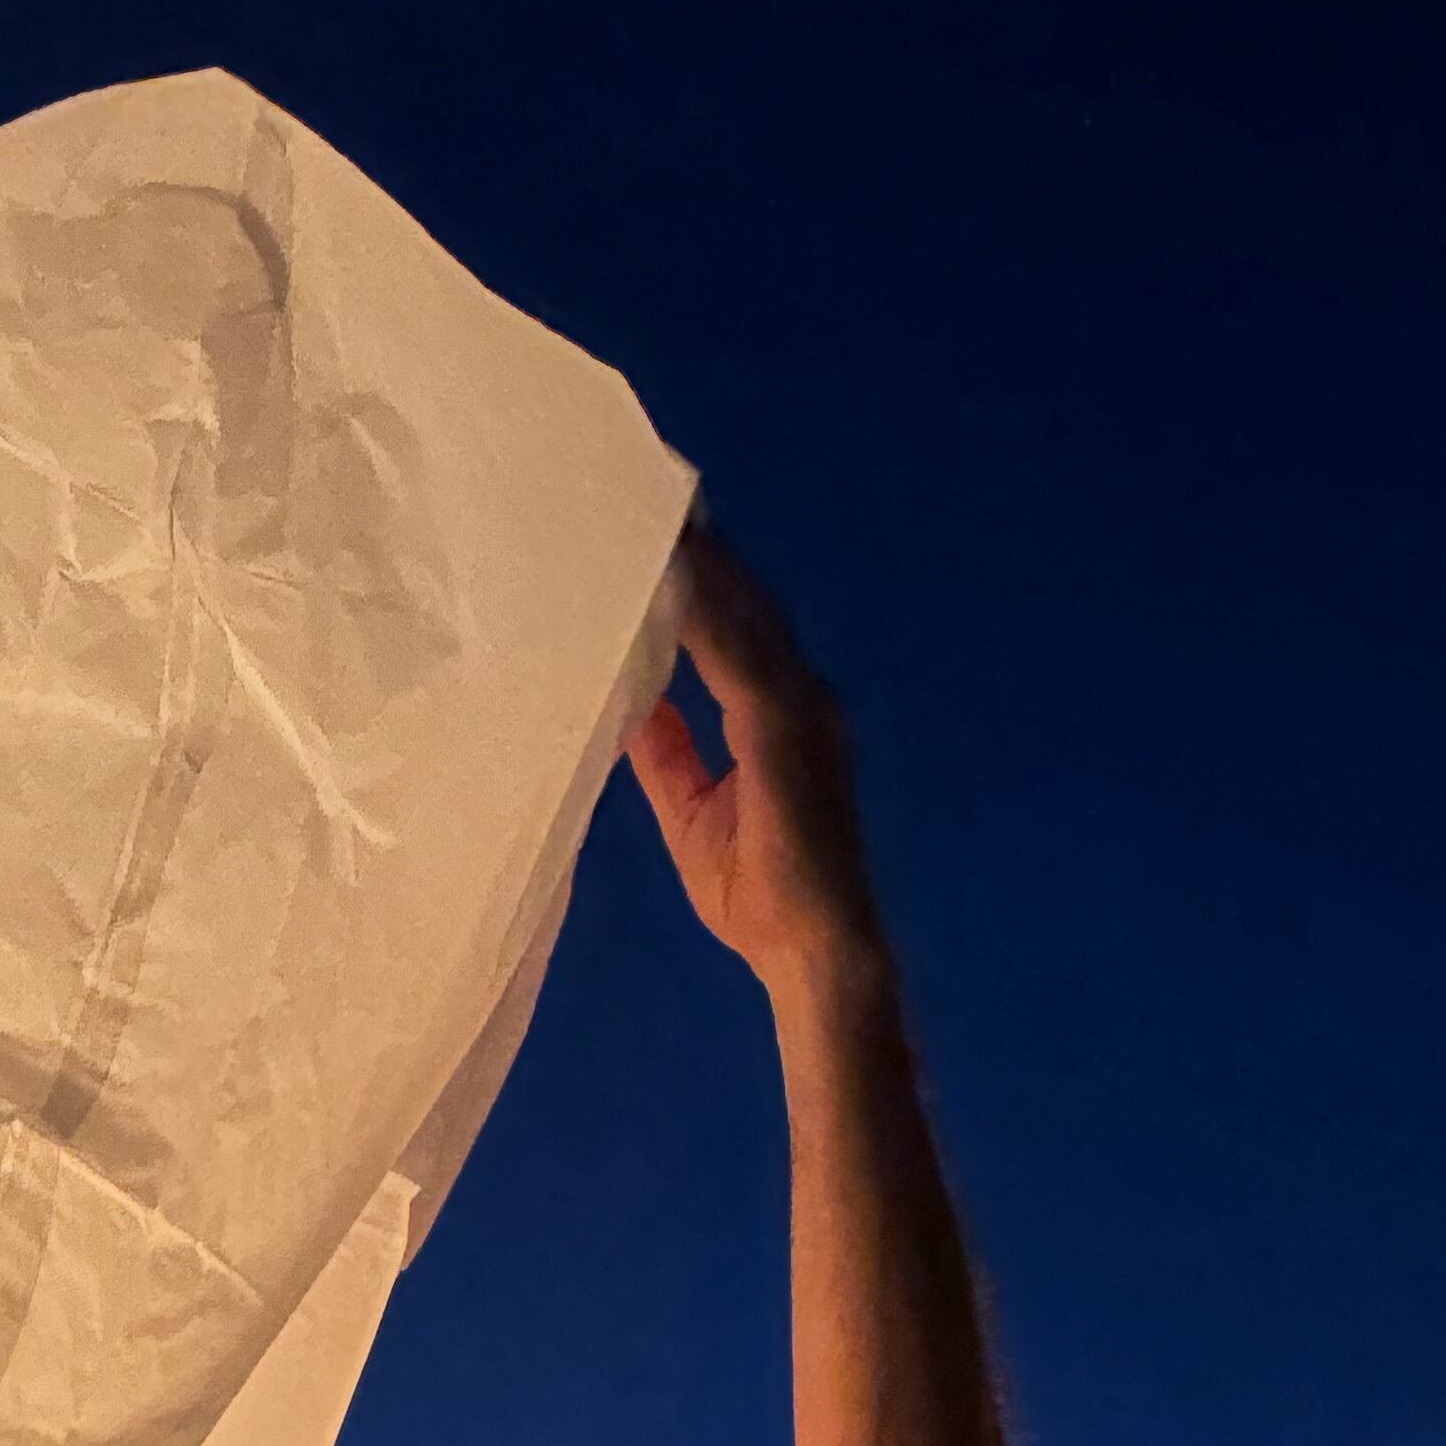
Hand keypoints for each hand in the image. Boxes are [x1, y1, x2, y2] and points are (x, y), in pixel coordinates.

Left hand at [625, 519, 885, 1002]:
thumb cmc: (762, 899)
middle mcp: (800, 696)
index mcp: (778, 712)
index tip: (651, 528)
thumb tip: (630, 704)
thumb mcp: (693, 812)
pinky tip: (668, 574)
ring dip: (697, 564)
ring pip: (743, 615)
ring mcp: (802, 709)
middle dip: (698, 551)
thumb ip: (668, 754)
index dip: (697, 577)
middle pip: (743, 604)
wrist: (815, 955)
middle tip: (639, 490)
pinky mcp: (788, 732)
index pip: (733, 627)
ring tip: (645, 509)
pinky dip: (703, 612)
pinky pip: (738, 656)